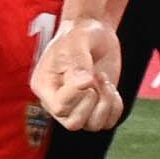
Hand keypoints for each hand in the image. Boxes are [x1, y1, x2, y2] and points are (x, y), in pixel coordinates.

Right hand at [31, 17, 126, 131]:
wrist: (94, 32)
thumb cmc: (78, 35)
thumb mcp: (76, 43)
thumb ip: (77, 64)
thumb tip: (84, 84)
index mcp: (45, 86)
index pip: (59, 107)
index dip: (77, 95)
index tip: (88, 75)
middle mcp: (58, 102)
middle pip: (73, 123)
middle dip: (91, 101)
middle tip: (95, 76)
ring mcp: (77, 107)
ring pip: (92, 126)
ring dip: (105, 102)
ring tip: (103, 80)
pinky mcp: (96, 107)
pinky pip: (108, 122)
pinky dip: (115, 107)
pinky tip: (111, 88)